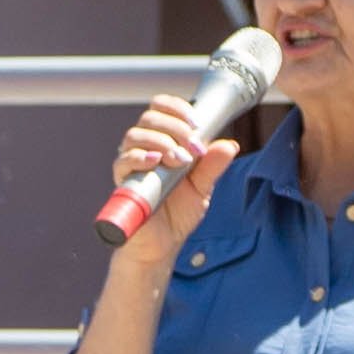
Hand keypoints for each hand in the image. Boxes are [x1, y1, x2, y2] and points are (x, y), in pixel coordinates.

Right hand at [101, 101, 237, 259]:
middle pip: (150, 117)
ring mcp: (132, 163)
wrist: (163, 244)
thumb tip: (230, 144)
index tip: (196, 123)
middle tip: (194, 148)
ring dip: (161, 142)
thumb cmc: (179, 213)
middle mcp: (145, 147)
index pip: (162, 108)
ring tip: (179, 160)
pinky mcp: (123, 182)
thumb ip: (213, 166)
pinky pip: (123, 161)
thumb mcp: (203, 187)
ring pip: (135, 135)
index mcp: (164, 141)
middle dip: (175, 128)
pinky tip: (155, 162)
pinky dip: (139, 157)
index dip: (177, 108)